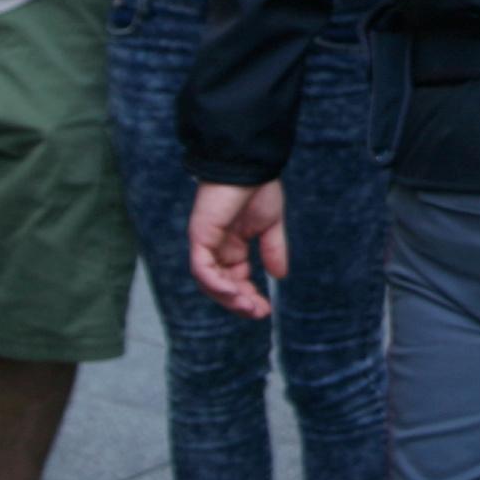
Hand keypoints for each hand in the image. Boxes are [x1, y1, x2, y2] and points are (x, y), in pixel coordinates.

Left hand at [188, 181, 287, 319]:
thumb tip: (280, 276)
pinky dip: (216, 283)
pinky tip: (234, 291)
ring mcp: (205, 243)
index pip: (235, 279)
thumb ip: (273, 250)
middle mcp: (216, 247)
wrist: (249, 166)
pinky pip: (202, 268)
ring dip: (228, 297)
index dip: (249, 296)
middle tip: (258, 313)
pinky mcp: (200, 237)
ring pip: (210, 282)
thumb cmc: (259, 189)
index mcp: (231, 245)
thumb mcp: (271, 225)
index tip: (265, 309)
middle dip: (239, 302)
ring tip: (249, 306)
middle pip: (221, 285)